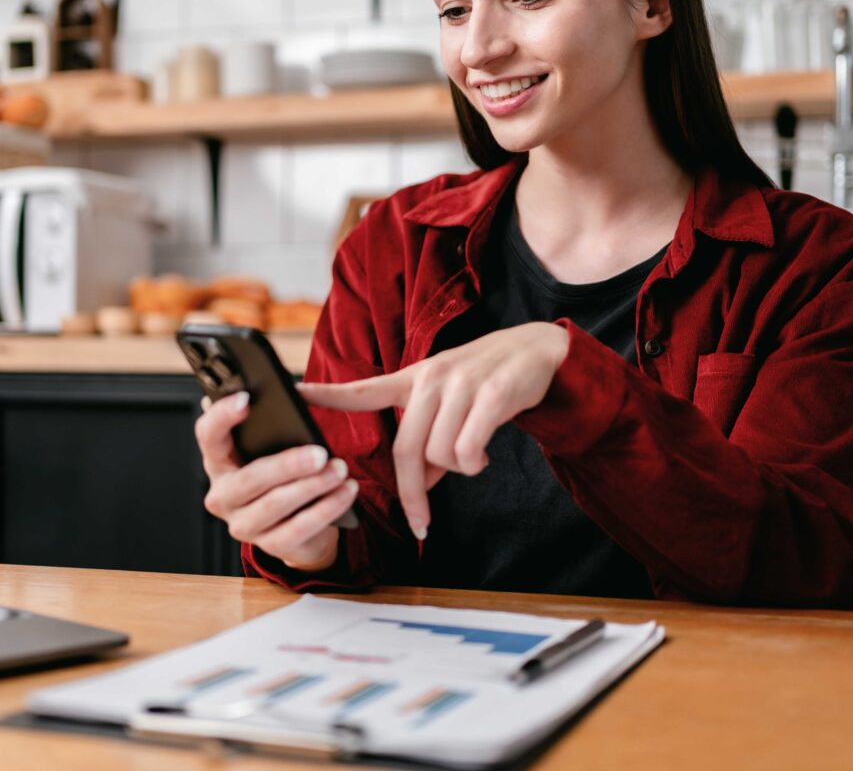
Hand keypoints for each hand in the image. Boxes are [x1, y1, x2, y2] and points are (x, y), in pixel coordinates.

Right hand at [194, 392, 359, 571]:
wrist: (302, 524)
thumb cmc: (288, 472)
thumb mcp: (280, 445)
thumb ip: (278, 422)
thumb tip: (295, 391)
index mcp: (220, 461)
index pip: (208, 436)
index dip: (222, 416)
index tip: (248, 399)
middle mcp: (223, 496)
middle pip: (249, 478)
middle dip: (287, 465)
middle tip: (321, 452)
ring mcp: (243, 525)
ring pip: (276, 505)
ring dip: (313, 486)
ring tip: (341, 469)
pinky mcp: (271, 546)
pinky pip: (300, 528)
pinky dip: (327, 508)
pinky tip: (347, 491)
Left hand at [298, 322, 569, 540]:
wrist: (538, 351)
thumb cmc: (490, 379)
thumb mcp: (451, 397)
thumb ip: (429, 434)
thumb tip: (418, 483)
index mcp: (416, 378)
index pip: (365, 389)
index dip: (329, 394)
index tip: (295, 393)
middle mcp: (432, 379)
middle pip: (407, 450)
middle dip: (413, 494)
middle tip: (422, 521)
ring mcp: (461, 386)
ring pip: (440, 454)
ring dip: (457, 471)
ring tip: (473, 457)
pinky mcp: (491, 396)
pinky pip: (469, 451)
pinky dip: (475, 464)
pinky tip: (485, 454)